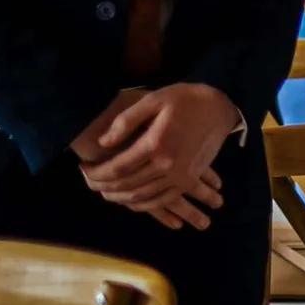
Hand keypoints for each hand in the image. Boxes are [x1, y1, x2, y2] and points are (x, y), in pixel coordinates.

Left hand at [74, 84, 241, 221]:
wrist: (221, 107)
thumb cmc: (186, 100)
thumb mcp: (154, 100)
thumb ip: (126, 121)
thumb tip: (103, 143)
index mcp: (155, 144)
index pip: (117, 168)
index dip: (95, 172)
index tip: (82, 167)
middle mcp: (167, 165)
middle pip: (126, 186)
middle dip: (101, 186)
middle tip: (87, 180)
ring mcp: (180, 175)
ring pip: (142, 197)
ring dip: (118, 198)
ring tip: (103, 190)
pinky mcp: (189, 179)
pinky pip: (161, 200)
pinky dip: (142, 204)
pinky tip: (129, 199)